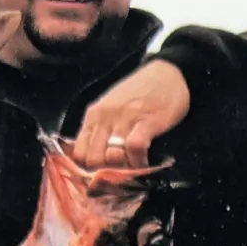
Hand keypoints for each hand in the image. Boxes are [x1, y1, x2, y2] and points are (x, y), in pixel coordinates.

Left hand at [72, 60, 189, 169]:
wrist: (167, 73)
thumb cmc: (139, 92)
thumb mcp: (111, 108)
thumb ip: (101, 129)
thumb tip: (96, 159)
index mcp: (94, 115)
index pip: (79, 153)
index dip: (90, 169)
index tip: (104, 172)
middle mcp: (105, 117)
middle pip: (93, 160)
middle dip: (107, 172)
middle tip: (121, 172)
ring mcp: (125, 119)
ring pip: (112, 157)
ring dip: (125, 169)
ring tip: (134, 167)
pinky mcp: (146, 121)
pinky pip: (135, 148)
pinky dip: (140, 161)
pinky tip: (145, 161)